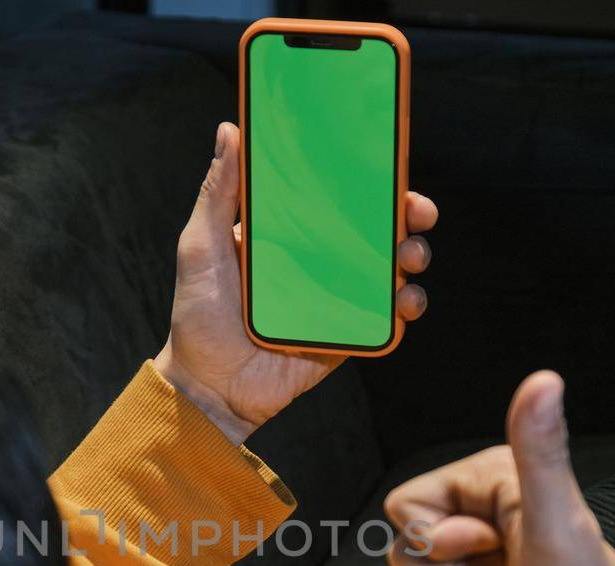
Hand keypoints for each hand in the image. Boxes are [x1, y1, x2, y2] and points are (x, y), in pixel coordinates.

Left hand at [154, 121, 437, 443]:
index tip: (391, 159)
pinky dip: (406, 306)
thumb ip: (218, 192)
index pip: (338, 194)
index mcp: (290, 231)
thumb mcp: (200, 246)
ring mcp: (338, 297)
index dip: (370, 176)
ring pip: (391, 268)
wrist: (208, 386)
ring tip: (410, 257)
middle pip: (377, 227)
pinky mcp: (348, 335)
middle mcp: (320, 260)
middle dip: (408, 214)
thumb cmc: (197, 314)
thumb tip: (231, 129)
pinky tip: (405, 300)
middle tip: (417, 211)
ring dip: (413, 256)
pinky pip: (388, 318)